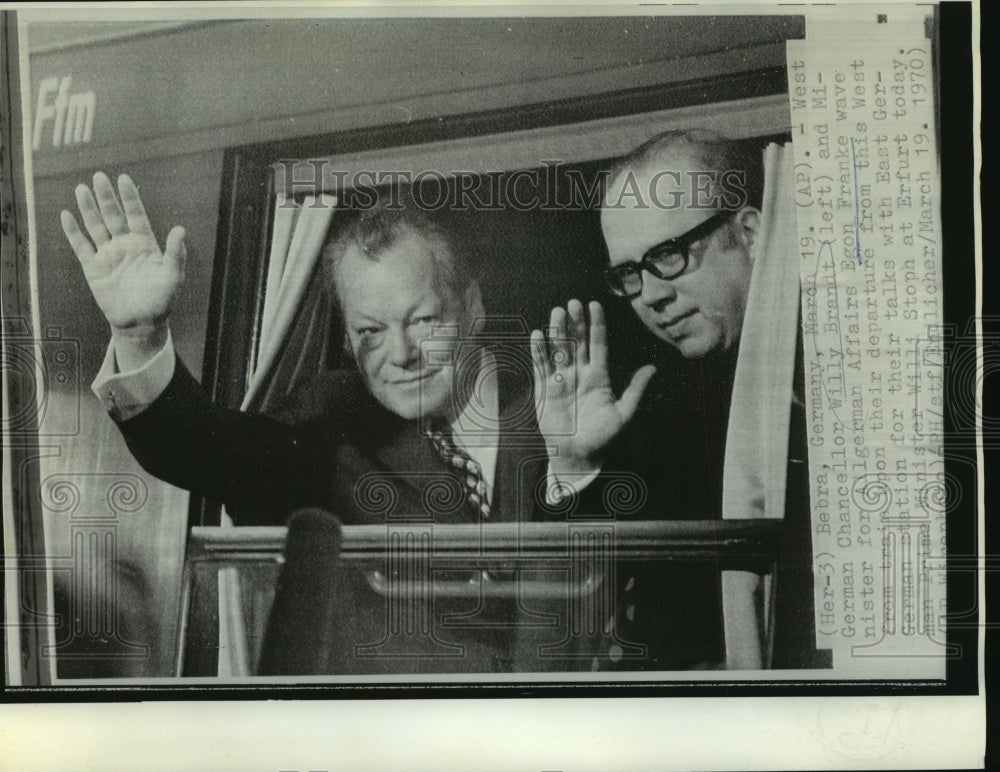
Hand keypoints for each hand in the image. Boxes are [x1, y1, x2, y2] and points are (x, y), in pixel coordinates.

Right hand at [61, 172, 185, 339]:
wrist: (141, 323)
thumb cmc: (161, 300)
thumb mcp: (172, 276)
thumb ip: (176, 253)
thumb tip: (180, 229)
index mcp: (145, 243)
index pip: (136, 215)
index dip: (130, 198)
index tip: (124, 178)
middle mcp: (125, 245)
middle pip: (113, 215)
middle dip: (106, 197)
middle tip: (99, 176)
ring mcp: (108, 255)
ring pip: (95, 226)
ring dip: (88, 208)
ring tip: (81, 188)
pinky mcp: (93, 268)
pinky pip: (81, 246)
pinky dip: (73, 231)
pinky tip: (66, 215)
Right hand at [531, 299, 655, 473]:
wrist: (577, 456)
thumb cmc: (603, 437)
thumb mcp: (623, 414)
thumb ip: (635, 390)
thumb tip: (652, 368)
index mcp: (599, 375)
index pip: (598, 344)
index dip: (597, 325)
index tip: (595, 305)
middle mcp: (580, 372)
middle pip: (577, 341)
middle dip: (576, 322)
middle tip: (573, 303)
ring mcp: (561, 379)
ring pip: (559, 349)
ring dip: (558, 331)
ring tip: (557, 313)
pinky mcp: (545, 388)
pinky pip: (541, 365)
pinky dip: (539, 350)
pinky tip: (538, 334)